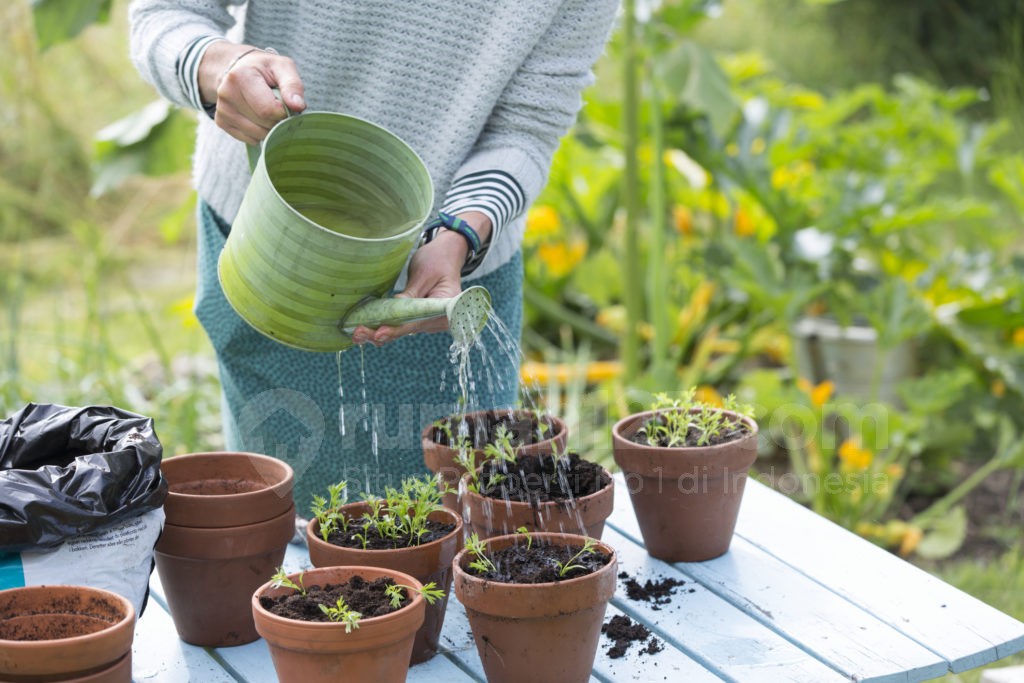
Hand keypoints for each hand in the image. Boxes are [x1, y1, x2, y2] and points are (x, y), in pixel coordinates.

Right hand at [198, 41, 306, 143]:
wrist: (238, 69)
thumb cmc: (264, 69)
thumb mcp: (282, 67)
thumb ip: (293, 85)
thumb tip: (298, 106)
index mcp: (240, 76)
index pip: (268, 109)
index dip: (283, 111)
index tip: (285, 103)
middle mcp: (227, 92)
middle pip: (264, 123)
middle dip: (277, 119)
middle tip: (277, 106)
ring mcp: (222, 108)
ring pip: (257, 135)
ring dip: (269, 128)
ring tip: (267, 110)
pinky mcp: (221, 121)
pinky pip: (250, 139)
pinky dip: (259, 133)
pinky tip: (257, 117)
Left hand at [351, 212, 492, 345]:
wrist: (445, 256)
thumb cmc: (438, 261)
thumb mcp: (423, 274)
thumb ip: (409, 295)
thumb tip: (391, 311)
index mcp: (445, 309)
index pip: (417, 322)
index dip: (397, 329)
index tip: (379, 332)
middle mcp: (438, 320)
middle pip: (408, 330)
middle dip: (383, 333)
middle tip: (358, 333)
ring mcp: (428, 321)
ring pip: (402, 330)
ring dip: (379, 333)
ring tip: (357, 334)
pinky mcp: (418, 318)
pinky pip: (401, 325)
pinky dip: (384, 327)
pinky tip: (366, 329)